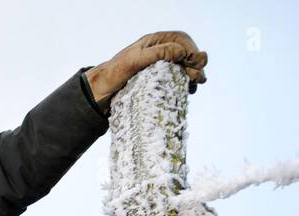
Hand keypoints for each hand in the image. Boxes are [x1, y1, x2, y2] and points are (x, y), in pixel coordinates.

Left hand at [86, 31, 207, 105]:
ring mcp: (157, 67)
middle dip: (195, 65)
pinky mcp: (155, 81)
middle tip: (200, 79)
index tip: (198, 63)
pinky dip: (183, 84)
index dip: (192, 49)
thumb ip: (159, 53)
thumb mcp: (135, 61)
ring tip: (194, 86)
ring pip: (182, 67)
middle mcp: (157, 52)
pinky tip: (186, 92)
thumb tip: (183, 52)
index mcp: (153, 42)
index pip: (180, 39)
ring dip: (192, 75)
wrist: (99, 93)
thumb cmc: (113, 74)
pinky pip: (174, 79)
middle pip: (184, 53)